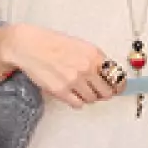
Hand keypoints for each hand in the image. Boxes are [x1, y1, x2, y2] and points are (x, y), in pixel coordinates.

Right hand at [0, 24, 119, 109]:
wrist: (29, 46)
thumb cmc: (52, 43)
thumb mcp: (80, 45)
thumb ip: (96, 59)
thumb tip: (109, 74)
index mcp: (94, 54)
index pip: (116, 77)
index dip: (118, 85)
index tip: (118, 88)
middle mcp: (86, 68)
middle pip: (106, 92)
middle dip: (104, 93)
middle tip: (98, 90)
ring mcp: (73, 80)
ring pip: (92, 99)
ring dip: (89, 96)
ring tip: (80, 88)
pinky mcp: (61, 91)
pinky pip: (78, 104)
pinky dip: (77, 101)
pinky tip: (72, 93)